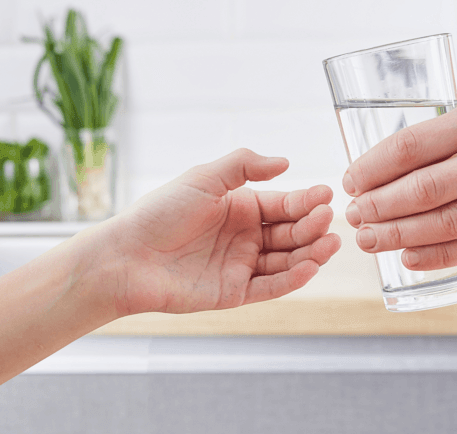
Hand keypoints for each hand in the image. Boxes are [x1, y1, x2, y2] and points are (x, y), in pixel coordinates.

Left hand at [99, 149, 340, 314]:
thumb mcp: (204, 178)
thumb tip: (285, 162)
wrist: (128, 257)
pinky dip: (293, 279)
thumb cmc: (159, 213)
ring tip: (329, 244)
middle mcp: (245, 237)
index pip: (284, 204)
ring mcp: (241, 266)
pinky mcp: (235, 293)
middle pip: (290, 233)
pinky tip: (310, 267)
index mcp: (241, 207)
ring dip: (310, 253)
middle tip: (327, 220)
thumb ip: (244, 165)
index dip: (306, 201)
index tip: (327, 195)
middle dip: (312, 227)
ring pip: (287, 261)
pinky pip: (271, 286)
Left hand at [342, 86, 456, 269]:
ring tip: (370, 240)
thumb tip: (394, 169)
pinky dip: (438, 254)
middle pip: (424, 187)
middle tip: (352, 216)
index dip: (373, 166)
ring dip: (400, 235)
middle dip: (378, 206)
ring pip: (448, 221)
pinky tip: (409, 257)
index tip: (349, 180)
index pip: (414, 144)